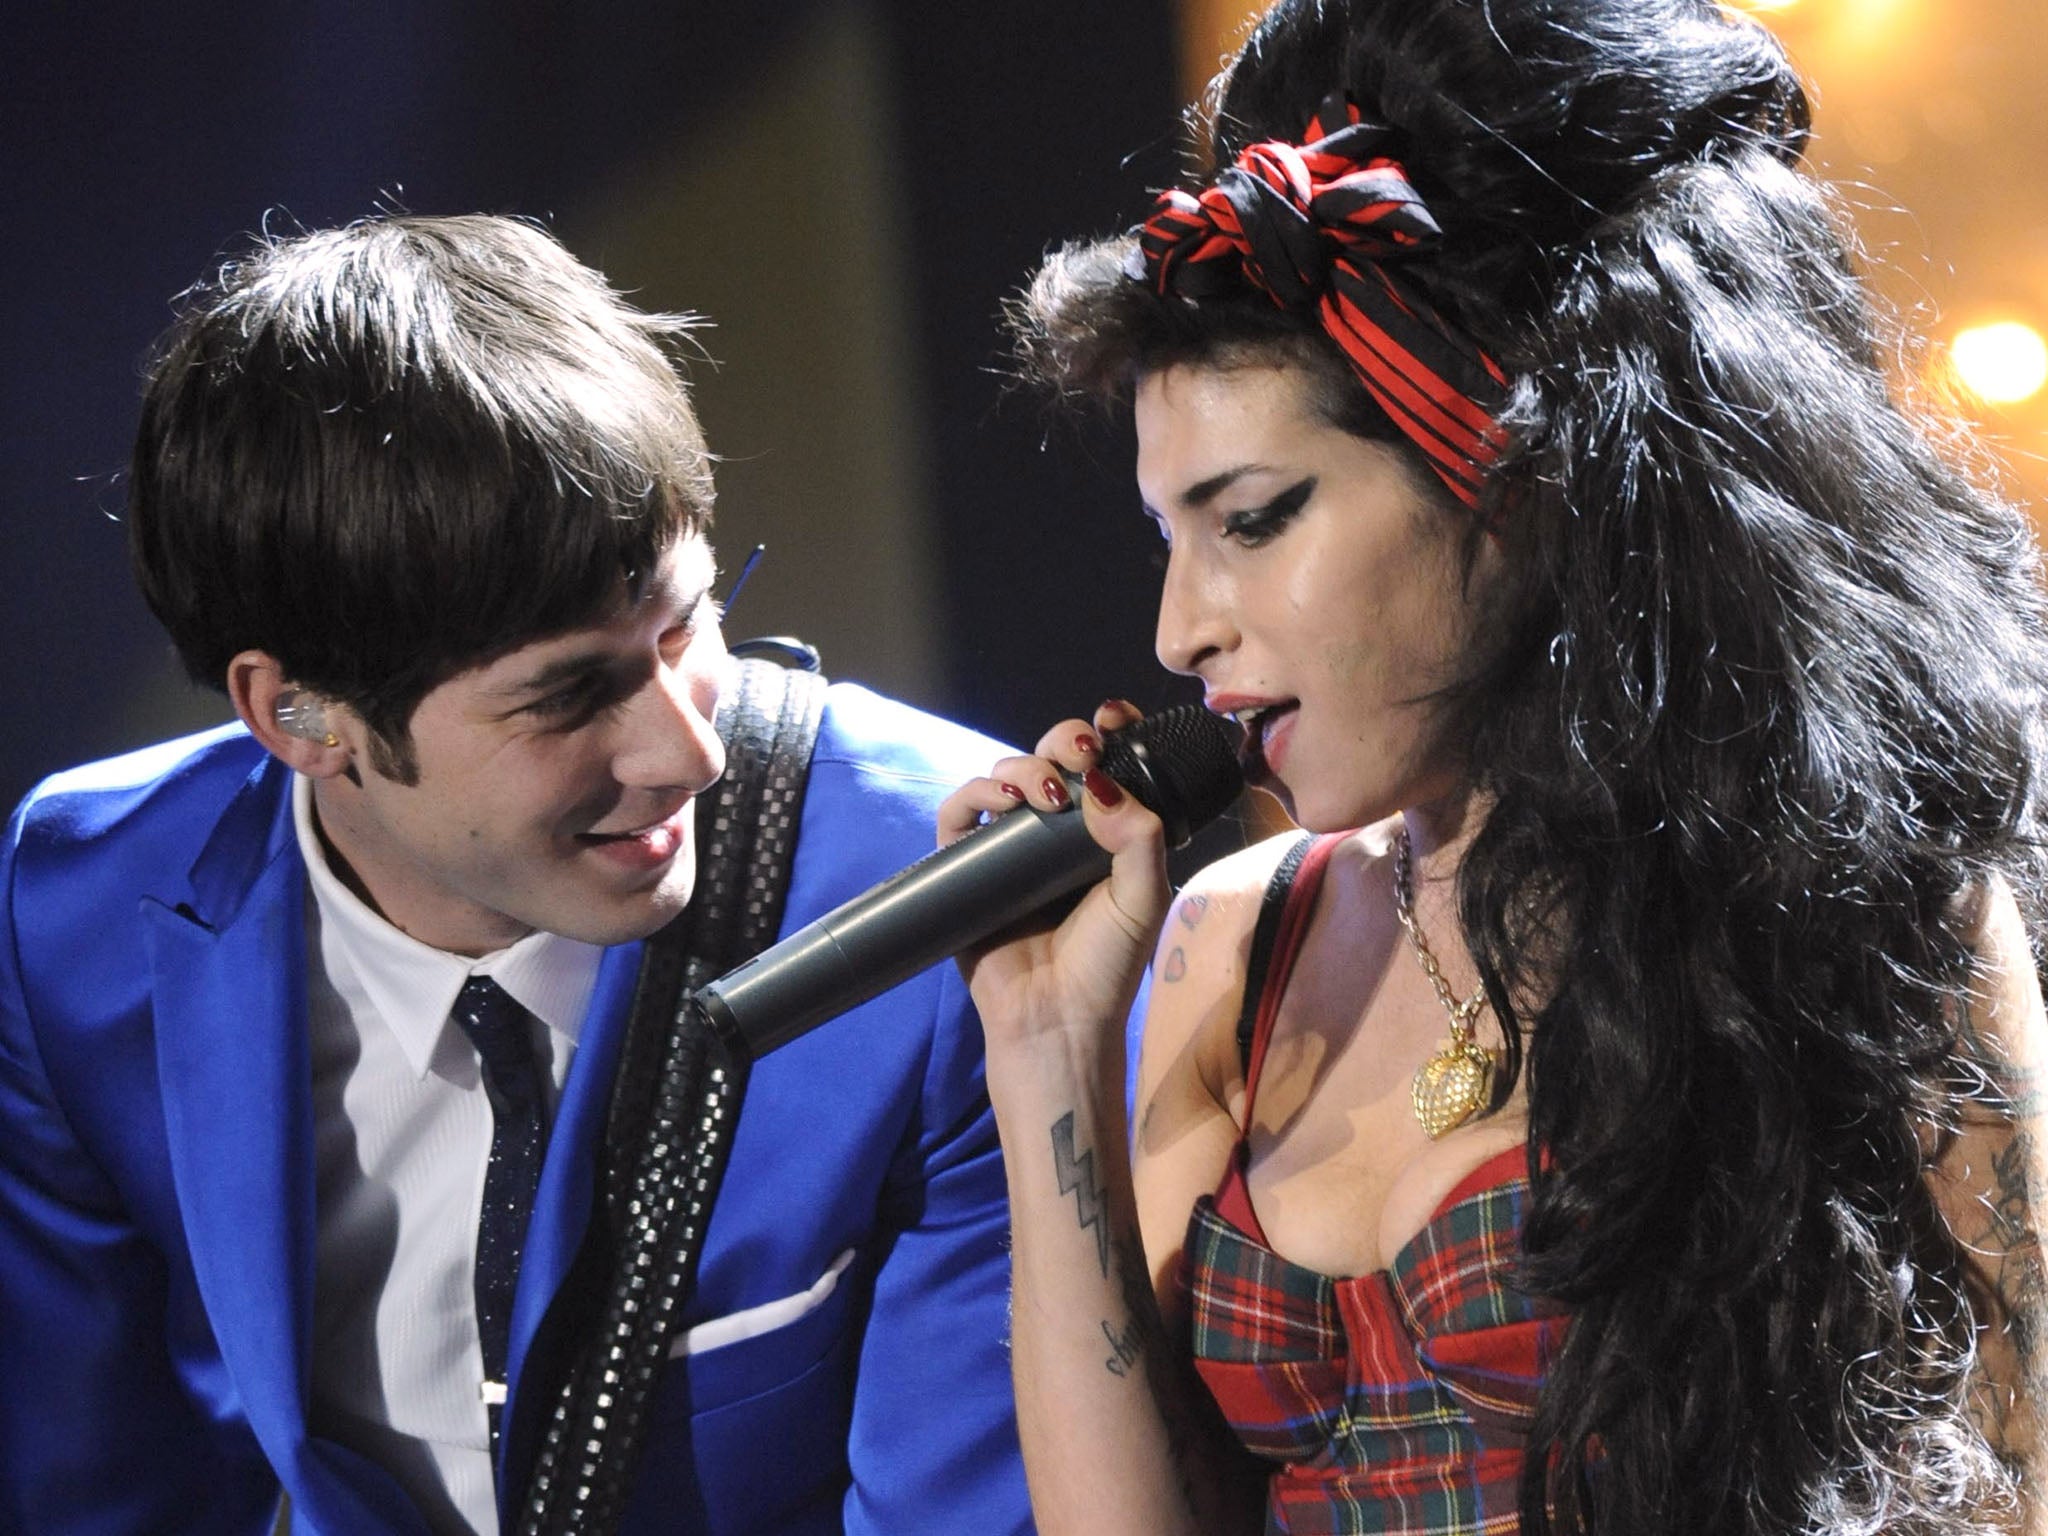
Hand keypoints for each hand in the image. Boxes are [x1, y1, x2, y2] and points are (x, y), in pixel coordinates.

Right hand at [937, 701, 1172, 1058]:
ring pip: (1004, 778)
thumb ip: (1139, 836)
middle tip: (1081, 753)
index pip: (1104, 765)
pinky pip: (957, 817)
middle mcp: (1056, 835)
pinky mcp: (967, 870)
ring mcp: (1009, 850)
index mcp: (1104, 834)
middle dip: (1064, 741)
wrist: (1057, 1023)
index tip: (1114, 717)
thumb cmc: (1106, 967)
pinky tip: (1000, 803)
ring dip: (1023, 768)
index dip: (1107, 731)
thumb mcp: (1143, 897)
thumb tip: (1101, 781)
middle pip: (1052, 758)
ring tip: (1044, 795)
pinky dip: (973, 796)